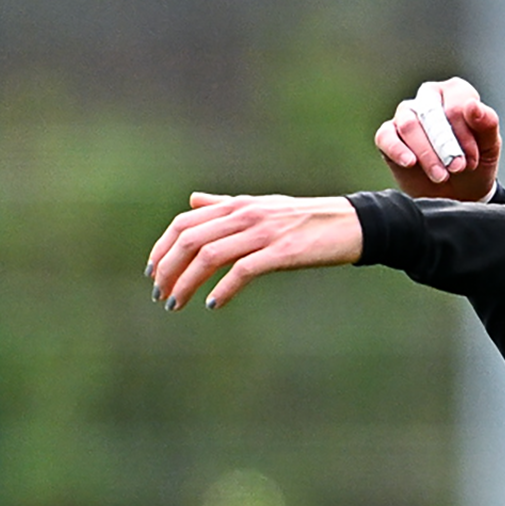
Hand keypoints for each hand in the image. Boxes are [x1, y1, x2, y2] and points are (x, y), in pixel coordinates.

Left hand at [145, 192, 363, 310]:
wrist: (351, 223)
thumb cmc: (304, 218)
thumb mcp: (261, 205)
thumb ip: (224, 204)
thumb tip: (193, 201)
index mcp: (236, 205)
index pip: (184, 224)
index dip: (162, 249)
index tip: (153, 273)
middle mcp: (245, 215)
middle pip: (190, 240)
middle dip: (168, 269)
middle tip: (161, 295)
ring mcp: (263, 233)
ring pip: (209, 255)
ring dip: (187, 283)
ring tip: (176, 304)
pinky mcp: (282, 252)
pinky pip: (242, 270)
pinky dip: (223, 289)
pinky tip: (213, 304)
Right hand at [374, 77, 500, 200]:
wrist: (458, 193)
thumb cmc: (474, 163)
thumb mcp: (490, 147)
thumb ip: (487, 124)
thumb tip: (473, 107)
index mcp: (455, 93)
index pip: (455, 102)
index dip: (463, 132)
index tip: (471, 158)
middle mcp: (428, 99)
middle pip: (430, 112)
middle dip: (444, 144)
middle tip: (456, 168)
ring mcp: (406, 116)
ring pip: (409, 124)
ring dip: (426, 153)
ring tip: (440, 175)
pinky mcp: (388, 136)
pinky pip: (385, 136)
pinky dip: (397, 150)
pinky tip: (410, 162)